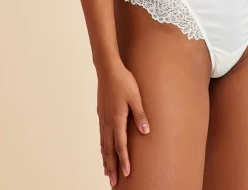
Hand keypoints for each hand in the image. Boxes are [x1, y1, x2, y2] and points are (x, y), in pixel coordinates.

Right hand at [97, 61, 150, 185]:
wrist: (108, 69)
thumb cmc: (124, 81)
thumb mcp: (136, 96)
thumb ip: (140, 115)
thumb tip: (146, 132)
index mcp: (117, 119)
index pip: (121, 145)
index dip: (124, 160)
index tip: (127, 174)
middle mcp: (108, 122)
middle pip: (109, 149)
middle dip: (112, 166)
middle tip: (113, 182)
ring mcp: (103, 118)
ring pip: (103, 144)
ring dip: (106, 159)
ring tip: (107, 172)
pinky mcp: (101, 114)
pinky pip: (101, 135)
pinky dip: (102, 147)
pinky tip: (103, 150)